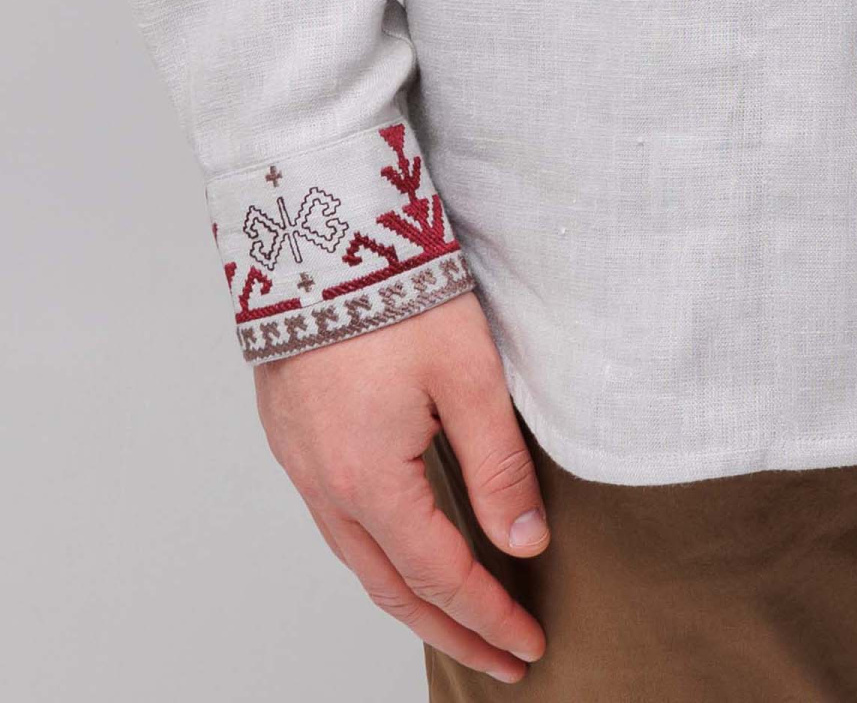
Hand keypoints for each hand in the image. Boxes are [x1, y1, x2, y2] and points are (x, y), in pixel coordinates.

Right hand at [254, 293, 548, 684]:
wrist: (318, 232)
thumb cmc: (397, 294)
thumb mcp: (469, 377)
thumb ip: (498, 466)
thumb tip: (527, 544)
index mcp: (372, 482)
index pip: (442, 575)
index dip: (489, 615)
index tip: (529, 644)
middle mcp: (327, 487)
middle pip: (394, 588)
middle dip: (452, 630)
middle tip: (502, 658)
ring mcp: (302, 464)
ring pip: (360, 559)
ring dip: (413, 598)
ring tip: (459, 619)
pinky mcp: (293, 435)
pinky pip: (338, 522)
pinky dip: (379, 554)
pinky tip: (404, 549)